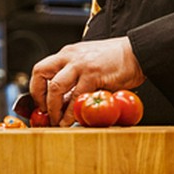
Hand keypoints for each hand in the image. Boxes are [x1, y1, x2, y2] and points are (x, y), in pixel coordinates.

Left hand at [29, 37, 145, 124]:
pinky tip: (71, 120)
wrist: (137, 53)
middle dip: (39, 96)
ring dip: (53, 108)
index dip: (36, 88)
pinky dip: (71, 112)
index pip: (41, 69)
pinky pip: (76, 97)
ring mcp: (80, 65)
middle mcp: (70, 56)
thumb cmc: (115, 59)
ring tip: (56, 120)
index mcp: (68, 53)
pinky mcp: (93, 75)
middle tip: (44, 111)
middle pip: (41, 74)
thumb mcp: (87, 62)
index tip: (40, 102)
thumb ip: (74, 77)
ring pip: (55, 87)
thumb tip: (62, 100)